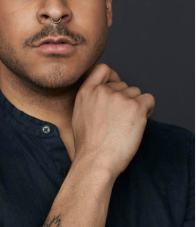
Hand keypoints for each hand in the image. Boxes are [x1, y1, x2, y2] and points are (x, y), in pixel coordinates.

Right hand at [70, 63, 154, 177]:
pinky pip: (149, 99)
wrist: (96, 159)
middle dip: (126, 98)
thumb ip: (90, 99)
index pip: (103, 69)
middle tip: (122, 118)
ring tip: (128, 123)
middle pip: (124, 85)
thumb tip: (105, 95)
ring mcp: (119, 98)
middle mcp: (102, 91)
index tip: (116, 88)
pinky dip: (148, 109)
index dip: (113, 77)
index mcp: (86, 91)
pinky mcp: (135, 107)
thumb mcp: (79, 113)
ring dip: (137, 105)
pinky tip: (140, 122)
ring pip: (137, 93)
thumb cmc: (88, 143)